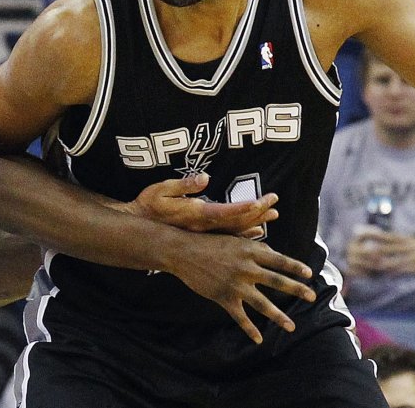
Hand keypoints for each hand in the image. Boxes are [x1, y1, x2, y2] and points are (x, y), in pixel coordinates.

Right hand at [126, 173, 276, 235]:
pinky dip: (243, 234)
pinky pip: (227, 237)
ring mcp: (204, 233)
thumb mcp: (161, 190)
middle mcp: (204, 226)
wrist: (139, 228)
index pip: (227, 211)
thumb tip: (204, 178)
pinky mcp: (202, 236)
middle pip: (236, 222)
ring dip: (254, 223)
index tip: (264, 202)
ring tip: (272, 216)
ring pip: (234, 230)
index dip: (247, 208)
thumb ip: (183, 186)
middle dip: (257, 214)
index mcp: (197, 214)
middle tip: (275, 206)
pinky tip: (255, 233)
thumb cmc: (148, 206)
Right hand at [167, 231, 315, 343]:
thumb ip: (254, 244)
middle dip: (297, 290)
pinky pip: (240, 317)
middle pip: (277, 281)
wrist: (184, 251)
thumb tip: (272, 249)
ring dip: (279, 316)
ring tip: (291, 326)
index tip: (309, 274)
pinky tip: (259, 339)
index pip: (279, 260)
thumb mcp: (234, 237)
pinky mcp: (224, 297)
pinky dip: (250, 329)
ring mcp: (236, 284)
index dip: (295, 268)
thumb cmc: (209, 241)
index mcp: (250, 251)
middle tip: (312, 296)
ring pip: (263, 303)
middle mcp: (247, 267)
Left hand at [346, 230, 414, 274]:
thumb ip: (399, 240)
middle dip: (378, 250)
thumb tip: (383, 236)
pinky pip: (404, 270)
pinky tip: (387, 275)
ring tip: (373, 266)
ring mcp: (414, 257)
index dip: (377, 235)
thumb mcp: (412, 241)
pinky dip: (395, 273)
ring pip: (396, 260)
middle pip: (391, 247)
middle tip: (364, 251)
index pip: (389, 236)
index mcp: (407, 239)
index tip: (367, 235)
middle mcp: (410, 246)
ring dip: (384, 264)